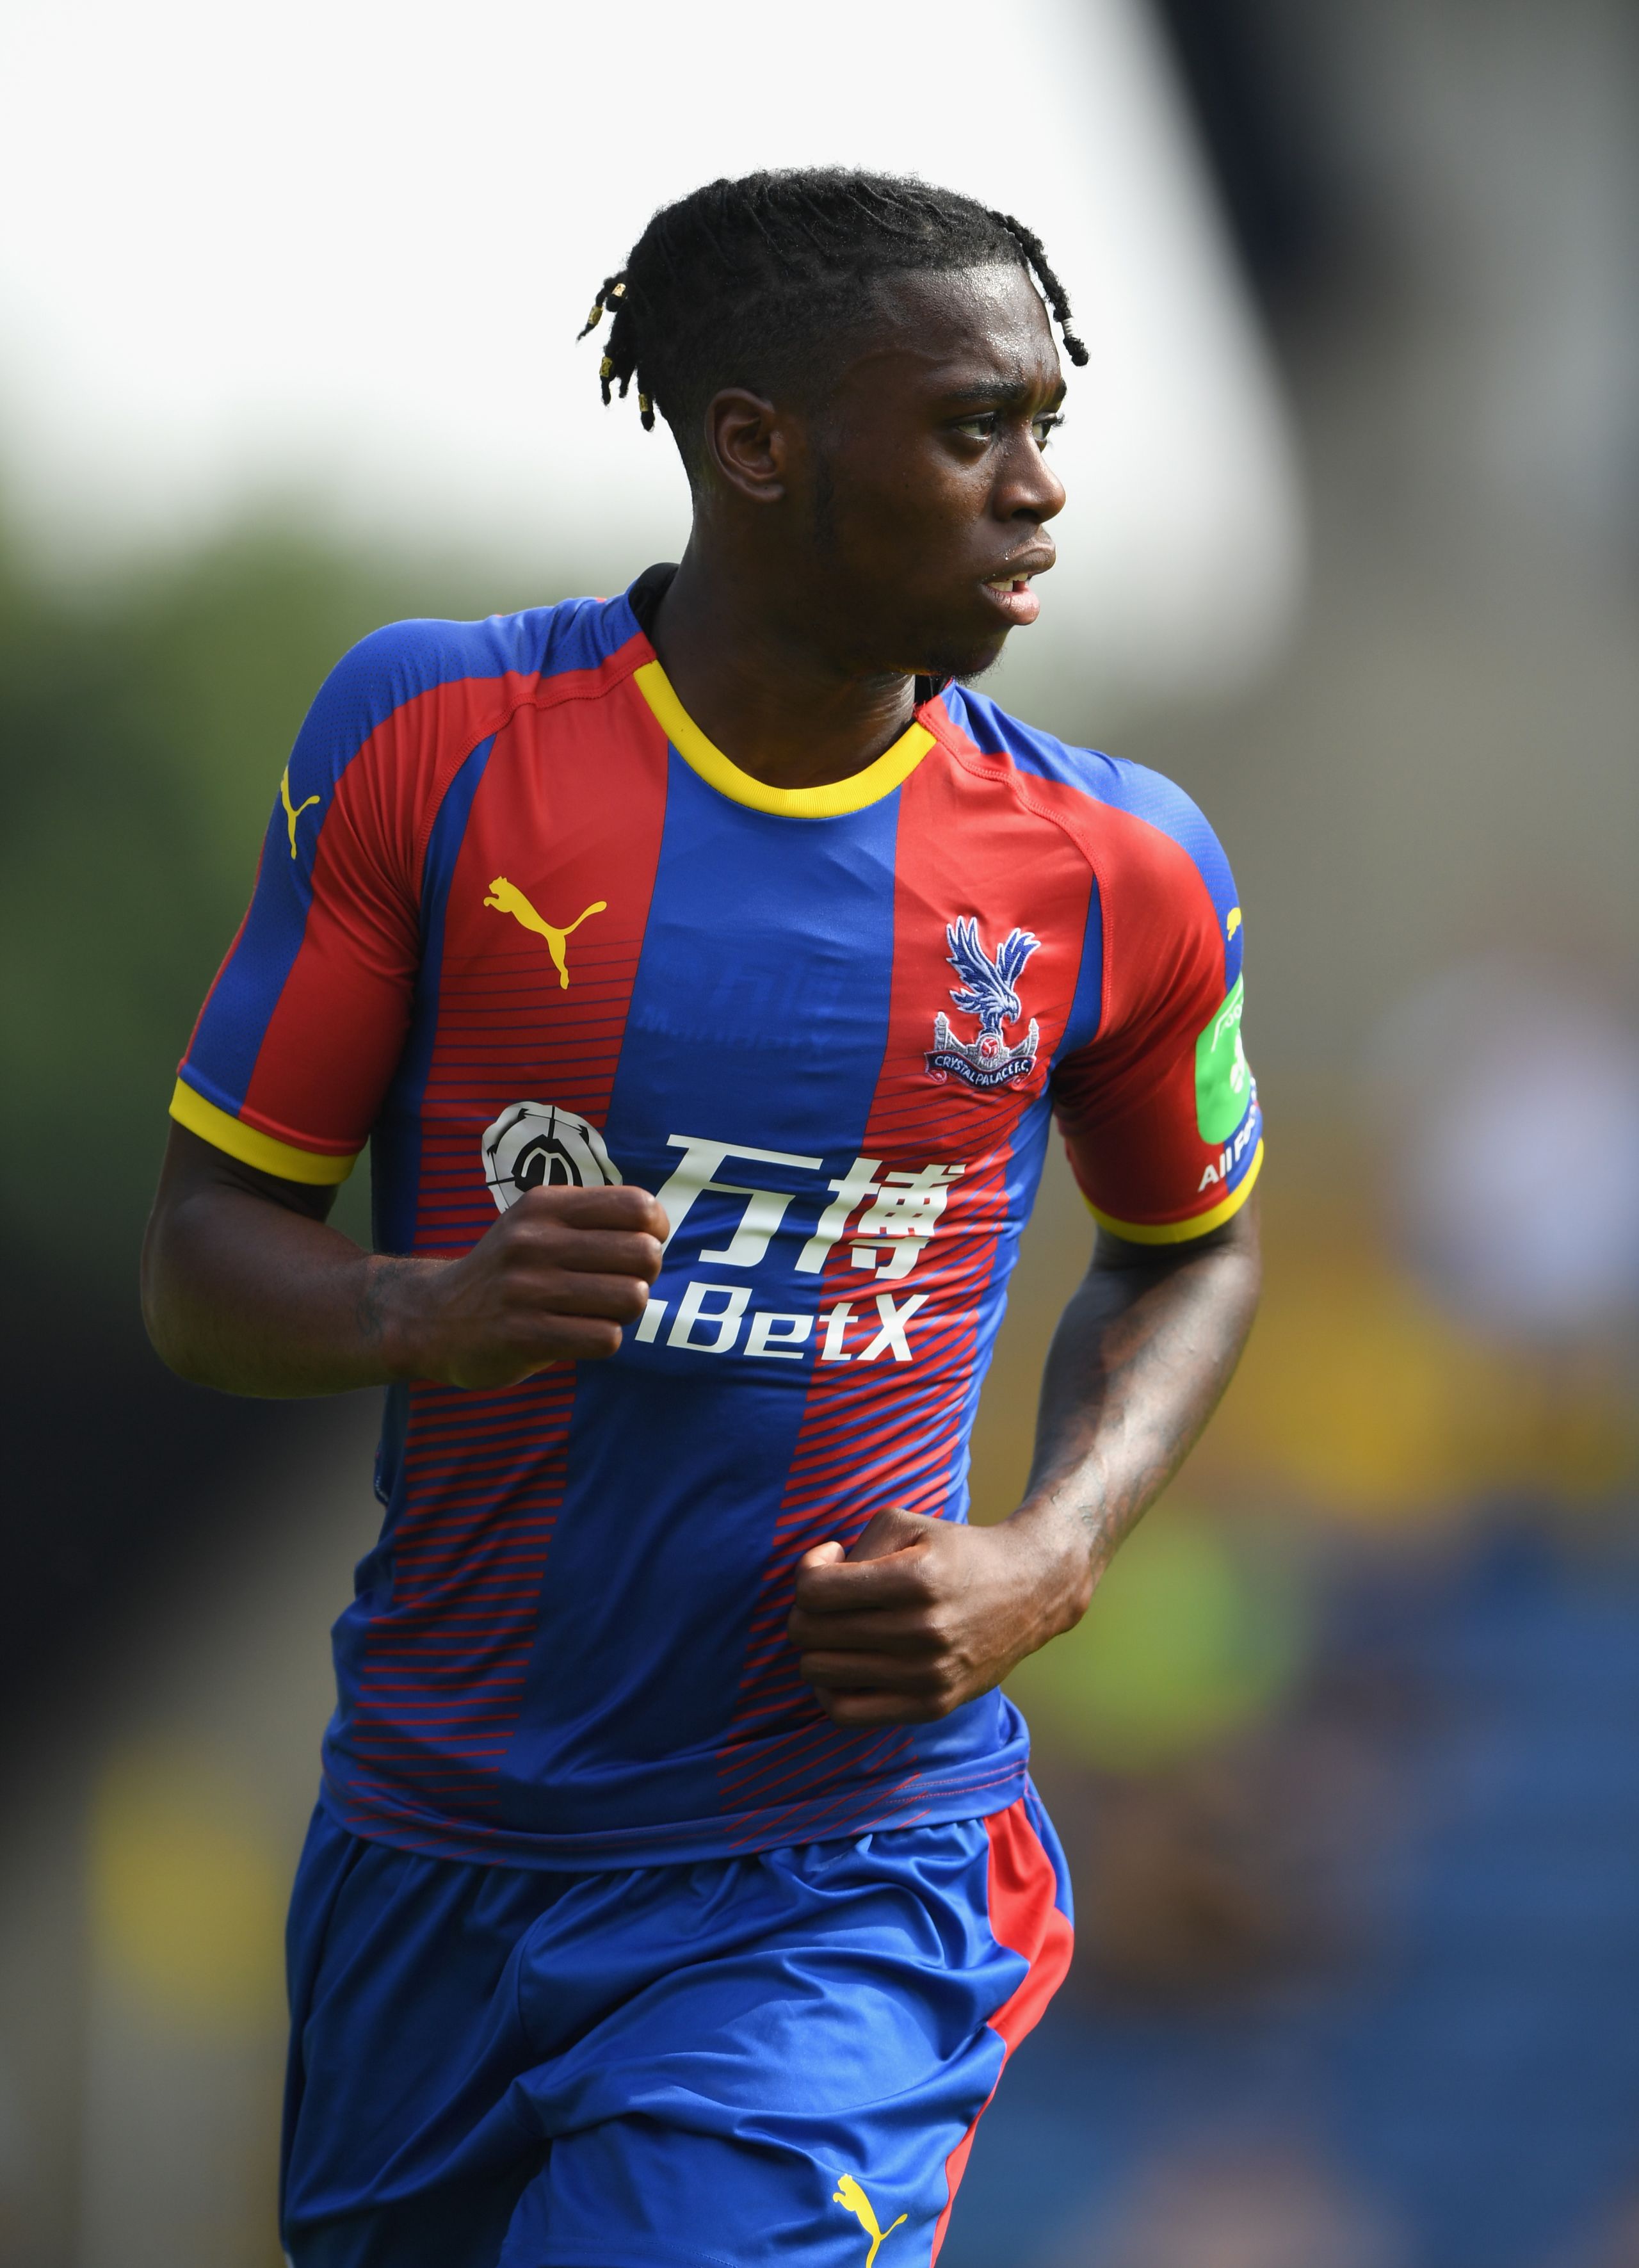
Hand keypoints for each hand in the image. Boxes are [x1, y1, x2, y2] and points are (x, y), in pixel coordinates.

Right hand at [372, 1184, 667, 1387]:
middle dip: (643, 1277)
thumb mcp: (536, 1225)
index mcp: (545, 1206)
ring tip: (595, 1312)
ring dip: (623, 1313)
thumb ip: (592, 1218)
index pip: (638, 1206)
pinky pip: (605, 1338)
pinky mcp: (523, 1334)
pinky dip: (602, 1340)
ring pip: (631, 1298)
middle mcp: (534, 1241)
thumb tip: (659, 1232)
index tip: (640, 1247)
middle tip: (616, 1287)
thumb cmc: (508, 1272)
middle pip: (643, 1254)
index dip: (656, 1231)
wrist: (434, 1318)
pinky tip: (577, 1335)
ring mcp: (527, 1289)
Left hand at [787, 1503, 1090, 1726]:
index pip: (814, 1591)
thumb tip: (812, 1586)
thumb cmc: (956, 1551)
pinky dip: (828, 1689)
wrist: (1029, 1589)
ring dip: (814, 1646)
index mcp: (916, 1580)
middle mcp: (923, 1632)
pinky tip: (844, 1662)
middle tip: (830, 1594)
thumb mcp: (905, 1524)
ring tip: (838, 1627)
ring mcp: (928, 1675)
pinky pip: (846, 1713)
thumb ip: (851, 1550)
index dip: (808, 1570)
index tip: (832, 1558)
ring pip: (819, 1672)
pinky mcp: (932, 1706)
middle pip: (810, 1633)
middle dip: (805, 1609)